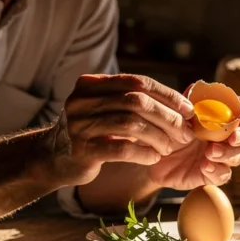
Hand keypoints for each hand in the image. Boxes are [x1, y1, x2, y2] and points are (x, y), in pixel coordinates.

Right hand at [43, 74, 195, 186]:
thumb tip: (183, 103)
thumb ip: (134, 101)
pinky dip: (143, 153)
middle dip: (167, 117)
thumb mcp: (107, 109)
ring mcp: (79, 124)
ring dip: (158, 136)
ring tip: (170, 147)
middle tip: (185, 132)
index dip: (167, 94)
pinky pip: (121, 148)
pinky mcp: (81, 149)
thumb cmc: (92, 132)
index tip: (188, 109)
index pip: (137, 82)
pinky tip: (154, 158)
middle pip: (137, 101)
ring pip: (131, 124)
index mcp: (91, 84)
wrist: (51, 158)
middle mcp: (83, 100)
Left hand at [147, 91, 239, 189]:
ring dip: (229, 153)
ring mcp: (223, 156)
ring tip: (210, 152)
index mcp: (222, 117)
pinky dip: (218, 170)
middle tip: (233, 138)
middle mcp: (227, 136)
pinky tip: (205, 166)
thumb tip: (193, 89)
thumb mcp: (175, 115)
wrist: (152, 156)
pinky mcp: (214, 174)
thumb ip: (187, 103)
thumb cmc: (167, 130)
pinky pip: (224, 175)